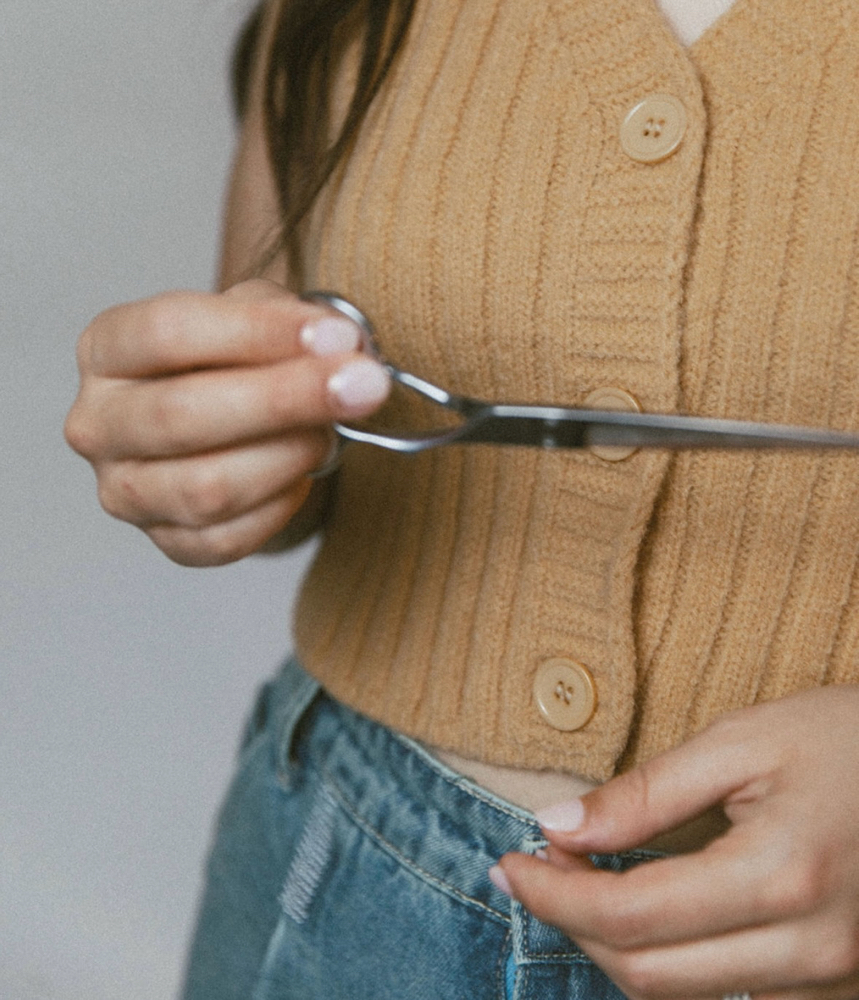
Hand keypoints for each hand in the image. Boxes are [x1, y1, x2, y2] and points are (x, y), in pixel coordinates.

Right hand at [65, 279, 389, 565]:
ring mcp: (124, 491)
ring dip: (288, 457)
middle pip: (182, 414)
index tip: (338, 336)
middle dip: (286, 399)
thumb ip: (287, 322)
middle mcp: (99, 423)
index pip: (169, 333)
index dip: (259, 333)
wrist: (229, 420)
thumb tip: (339, 346)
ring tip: (326, 433)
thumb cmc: (235, 362)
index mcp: (108, 349)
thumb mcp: (253, 314)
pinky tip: (300, 476)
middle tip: (363, 386)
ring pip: (206, 488)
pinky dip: (280, 507)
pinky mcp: (164, 541)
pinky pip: (227, 539)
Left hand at [493, 686, 858, 999]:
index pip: (628, 917)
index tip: (509, 864)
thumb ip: (646, 793)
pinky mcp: (840, 985)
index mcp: (781, 877)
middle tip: (536, 870)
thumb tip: (557, 827)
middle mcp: (810, 949)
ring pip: (687, 997)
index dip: (553, 896)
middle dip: (573, 926)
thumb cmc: (845, 737)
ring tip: (583, 885)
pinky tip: (651, 911)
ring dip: (619, 947)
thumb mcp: (742, 741)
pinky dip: (675, 960)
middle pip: (649, 974)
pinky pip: (735, 997)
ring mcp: (832, 979)